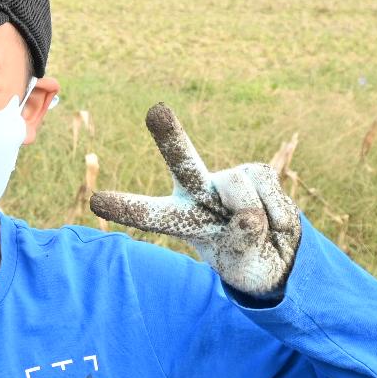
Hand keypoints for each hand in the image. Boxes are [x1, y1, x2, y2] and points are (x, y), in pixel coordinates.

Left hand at [90, 103, 301, 298]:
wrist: (278, 254)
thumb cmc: (247, 261)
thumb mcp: (241, 266)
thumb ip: (242, 244)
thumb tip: (249, 216)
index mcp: (181, 220)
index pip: (151, 216)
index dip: (127, 208)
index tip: (98, 202)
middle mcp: (199, 193)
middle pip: (183, 164)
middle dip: (172, 138)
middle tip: (156, 112)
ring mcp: (228, 180)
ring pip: (238, 186)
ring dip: (254, 215)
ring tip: (258, 232)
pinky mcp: (256, 171)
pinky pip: (268, 190)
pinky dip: (279, 215)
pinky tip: (273, 221)